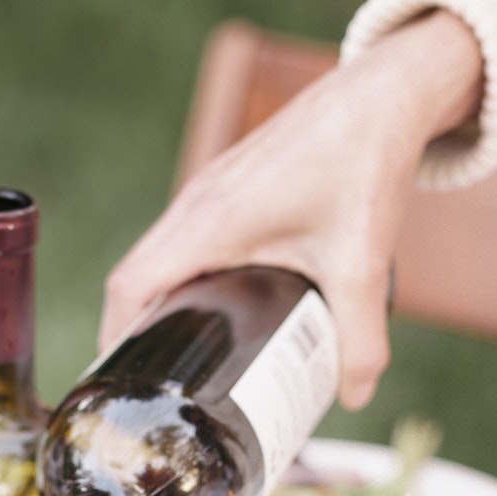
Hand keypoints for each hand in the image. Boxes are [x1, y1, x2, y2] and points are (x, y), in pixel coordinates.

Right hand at [99, 10, 482, 408]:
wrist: (381, 97)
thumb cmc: (363, 163)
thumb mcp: (363, 263)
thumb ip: (360, 337)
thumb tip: (354, 397)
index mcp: (211, 222)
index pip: (131, 286)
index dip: (116, 338)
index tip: (125, 381)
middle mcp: (196, 203)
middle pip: (134, 276)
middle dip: (132, 332)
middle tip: (153, 385)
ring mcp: (206, 191)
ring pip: (155, 255)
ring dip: (154, 303)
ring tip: (176, 357)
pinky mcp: (224, 185)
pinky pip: (179, 238)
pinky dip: (177, 277)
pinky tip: (208, 308)